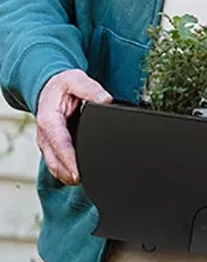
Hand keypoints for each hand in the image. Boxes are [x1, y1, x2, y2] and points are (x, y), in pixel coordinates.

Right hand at [36, 69, 111, 184]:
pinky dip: (67, 171)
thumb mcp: (77, 79)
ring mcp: (47, 143)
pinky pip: (57, 163)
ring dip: (67, 176)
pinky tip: (81, 175)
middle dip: (69, 174)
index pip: (59, 144)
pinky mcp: (52, 147)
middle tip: (87, 182)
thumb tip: (106, 100)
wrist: (50, 87)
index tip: (79, 173)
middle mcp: (44, 135)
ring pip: (54, 166)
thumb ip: (91, 89)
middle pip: (55, 162)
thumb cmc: (63, 84)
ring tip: (87, 181)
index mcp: (49, 120)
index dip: (69, 160)